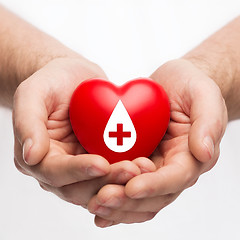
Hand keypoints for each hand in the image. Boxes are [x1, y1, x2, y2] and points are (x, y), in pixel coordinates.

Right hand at [13, 57, 144, 206]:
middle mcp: (59, 168)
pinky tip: (145, 164)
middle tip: (131, 170)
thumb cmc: (51, 82)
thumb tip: (31, 156)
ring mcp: (81, 166)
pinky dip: (128, 173)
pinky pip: (113, 172)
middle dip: (106, 181)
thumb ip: (28, 122)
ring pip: (100, 185)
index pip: (54, 173)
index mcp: (38, 157)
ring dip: (121, 181)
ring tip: (142, 169)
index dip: (77, 171)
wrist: (74, 78)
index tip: (100, 164)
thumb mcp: (32, 93)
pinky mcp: (100, 159)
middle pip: (80, 187)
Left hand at [87, 59, 227, 226]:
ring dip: (117, 204)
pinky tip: (92, 199)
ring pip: (137, 196)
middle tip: (103, 199)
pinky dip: (110, 193)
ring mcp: (153, 165)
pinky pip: (123, 181)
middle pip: (153, 195)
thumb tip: (204, 152)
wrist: (172, 83)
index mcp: (191, 155)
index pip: (176, 177)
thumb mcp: (203, 94)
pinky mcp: (135, 159)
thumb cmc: (190, 85)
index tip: (131, 187)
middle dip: (128, 200)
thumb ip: (208, 121)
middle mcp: (171, 167)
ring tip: (94, 203)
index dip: (154, 185)